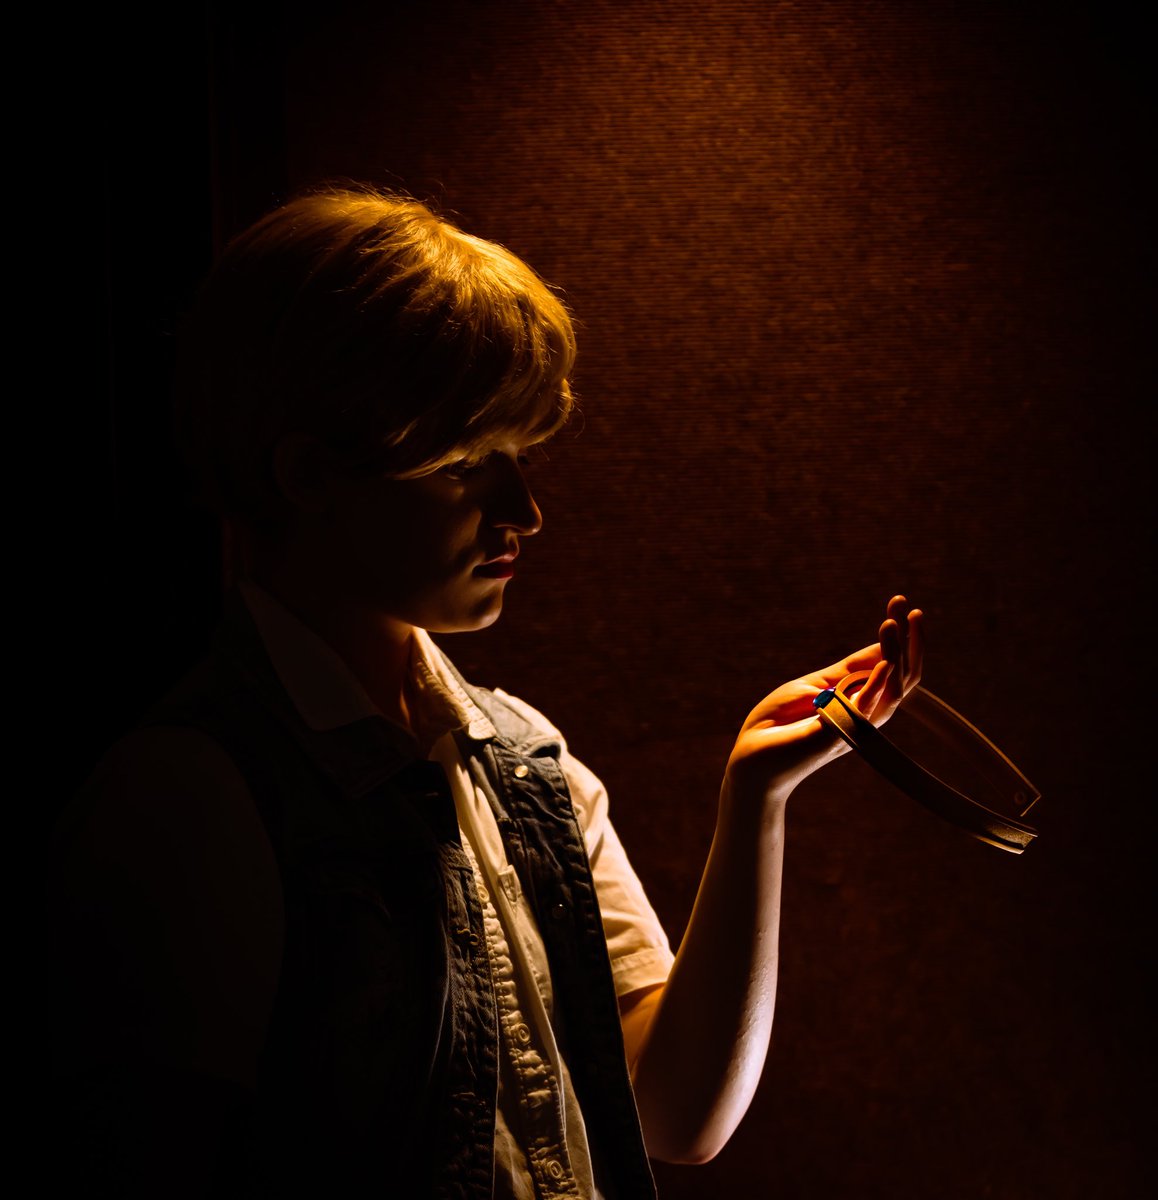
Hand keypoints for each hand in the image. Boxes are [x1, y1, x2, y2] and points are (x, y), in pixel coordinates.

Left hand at [725, 596, 923, 802]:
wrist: (751, 757)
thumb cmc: (779, 723)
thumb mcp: (817, 684)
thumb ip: (851, 669)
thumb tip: (885, 644)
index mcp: (861, 701)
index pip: (893, 664)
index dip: (900, 634)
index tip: (899, 602)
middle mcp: (865, 714)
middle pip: (905, 678)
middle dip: (911, 641)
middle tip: (908, 609)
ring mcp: (855, 726)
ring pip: (893, 690)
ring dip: (895, 655)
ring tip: (891, 623)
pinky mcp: (838, 736)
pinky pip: (867, 710)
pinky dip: (878, 685)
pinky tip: (885, 661)